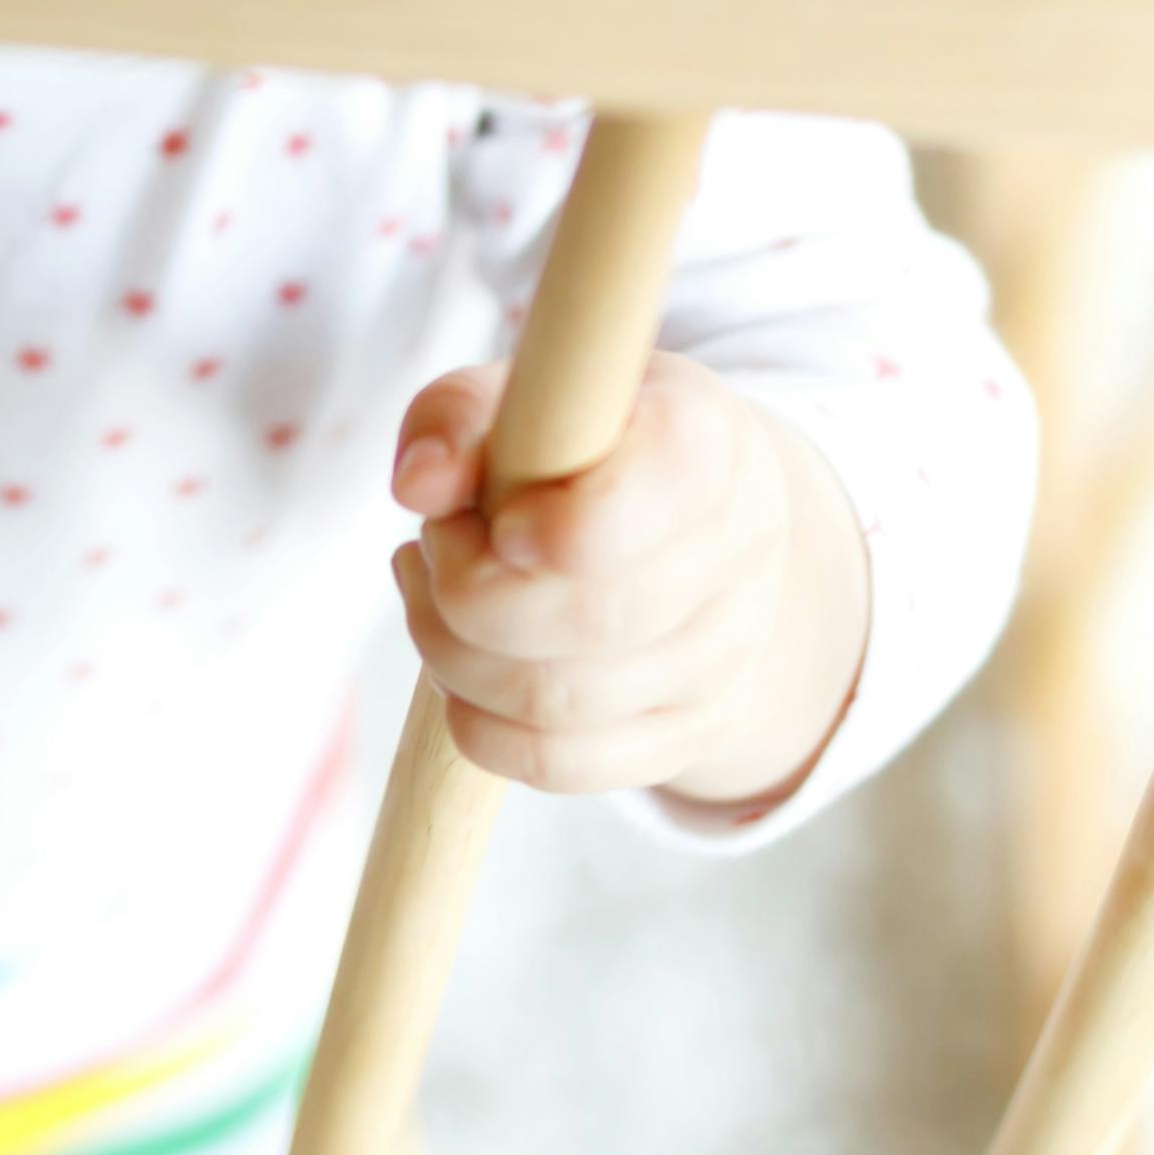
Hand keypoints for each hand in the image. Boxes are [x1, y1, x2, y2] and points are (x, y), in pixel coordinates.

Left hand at [387, 350, 870, 808]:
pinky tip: (454, 664)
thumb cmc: (592, 438)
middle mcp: (735, 555)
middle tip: (436, 539)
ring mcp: (719, 660)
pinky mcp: (682, 735)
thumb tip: (418, 483)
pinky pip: (559, 764)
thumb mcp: (532, 390)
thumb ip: (460, 414)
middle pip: (589, 619)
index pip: (656, 495)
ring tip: (433, 589)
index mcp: (706, 442)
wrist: (700, 515)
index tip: (499, 515)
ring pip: (558, 700)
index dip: (557, 522)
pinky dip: (478, 726)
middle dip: (467, 590)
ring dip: (452, 652)